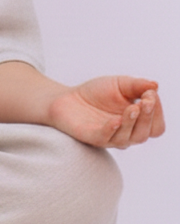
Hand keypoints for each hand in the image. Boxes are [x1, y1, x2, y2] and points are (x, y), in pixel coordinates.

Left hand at [47, 76, 164, 148]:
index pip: (156, 126)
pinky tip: (116, 120)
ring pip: (128, 138)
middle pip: (144, 134)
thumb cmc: (96, 94)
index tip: (151, 94)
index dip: (157, 113)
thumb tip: (155, 86)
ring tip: (132, 107)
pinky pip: (105, 138)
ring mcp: (109, 137)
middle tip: (146, 101)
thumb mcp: (120, 84)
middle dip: (148, 117)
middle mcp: (125, 133)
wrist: (66, 98)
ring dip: (132, 123)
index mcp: (136, 123)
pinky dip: (112, 129)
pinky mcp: (91, 137)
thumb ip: (137, 85)